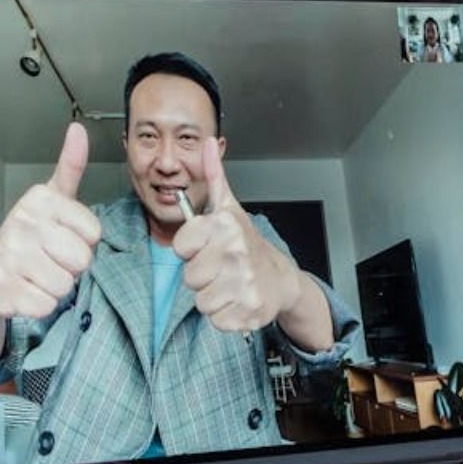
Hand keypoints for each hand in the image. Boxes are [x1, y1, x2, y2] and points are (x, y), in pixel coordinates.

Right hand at [0, 123, 101, 318]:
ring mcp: (9, 258)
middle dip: (72, 265)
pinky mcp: (4, 291)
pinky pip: (48, 305)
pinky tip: (25, 290)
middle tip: (49, 258)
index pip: (94, 233)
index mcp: (39, 200)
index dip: (83, 240)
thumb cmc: (29, 235)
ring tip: (36, 273)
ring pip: (66, 285)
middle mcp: (21, 224)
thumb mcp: (52, 197)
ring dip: (57, 286)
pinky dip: (41, 304)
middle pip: (83, 260)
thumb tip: (78, 129)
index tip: (61, 235)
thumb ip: (70, 166)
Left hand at [173, 137, 304, 332]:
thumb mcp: (229, 207)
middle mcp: (236, 252)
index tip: (208, 246)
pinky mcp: (249, 311)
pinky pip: (216, 320)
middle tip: (221, 267)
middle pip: (189, 277)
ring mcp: (245, 283)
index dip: (191, 249)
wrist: (281, 278)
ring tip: (229, 283)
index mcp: (225, 226)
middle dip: (202, 275)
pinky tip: (237, 300)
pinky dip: (225, 315)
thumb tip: (208, 143)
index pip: (181, 246)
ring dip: (212, 296)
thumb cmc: (247, 243)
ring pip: (201, 300)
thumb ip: (214, 175)